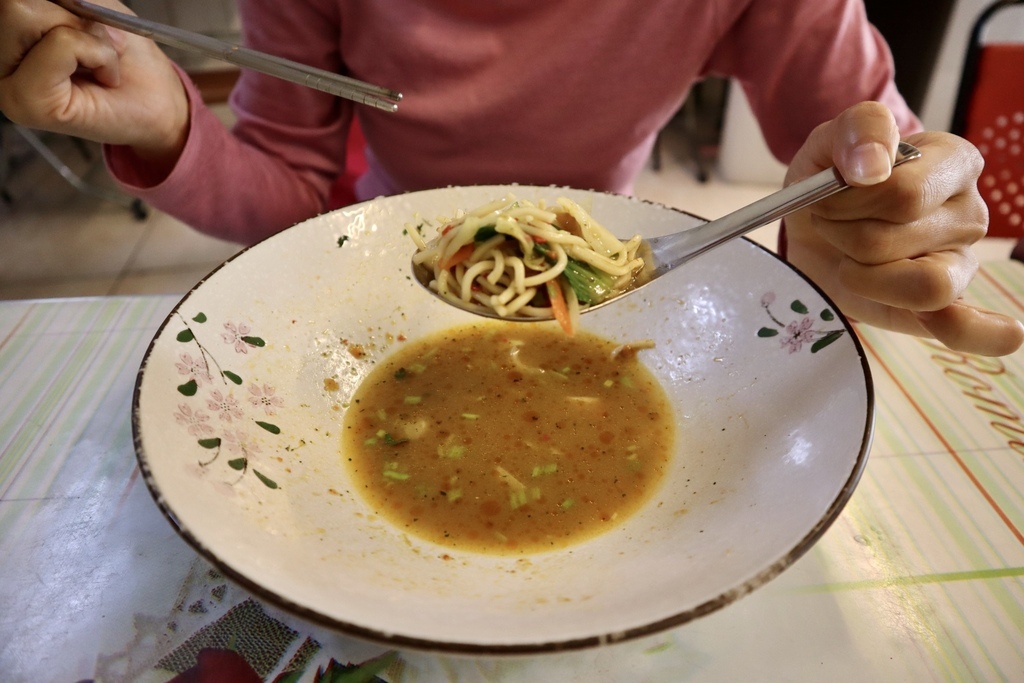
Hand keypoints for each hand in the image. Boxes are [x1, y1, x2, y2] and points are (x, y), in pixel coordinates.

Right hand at [0, 0, 187, 171]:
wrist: (162, 107)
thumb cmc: (131, 60)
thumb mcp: (92, 8)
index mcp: (7, 38)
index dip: (58, 2)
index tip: (83, 25)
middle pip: (13, 3)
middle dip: (66, 16)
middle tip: (96, 47)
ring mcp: (7, 86)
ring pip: (26, 14)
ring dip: (82, 33)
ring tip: (99, 63)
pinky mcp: (28, 104)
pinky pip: (60, 43)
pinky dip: (95, 52)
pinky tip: (105, 77)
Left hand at [783, 101, 1023, 356]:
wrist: (813, 222)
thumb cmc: (833, 179)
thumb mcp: (832, 139)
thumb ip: (858, 130)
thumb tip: (873, 167)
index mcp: (953, 161)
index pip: (901, 193)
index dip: (845, 202)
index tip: (825, 197)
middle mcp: (969, 213)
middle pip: (893, 240)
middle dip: (842, 235)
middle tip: (833, 225)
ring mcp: (962, 264)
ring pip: (922, 287)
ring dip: (863, 277)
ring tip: (851, 260)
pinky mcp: (944, 307)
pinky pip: (970, 328)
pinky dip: (973, 332)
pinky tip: (971, 327)